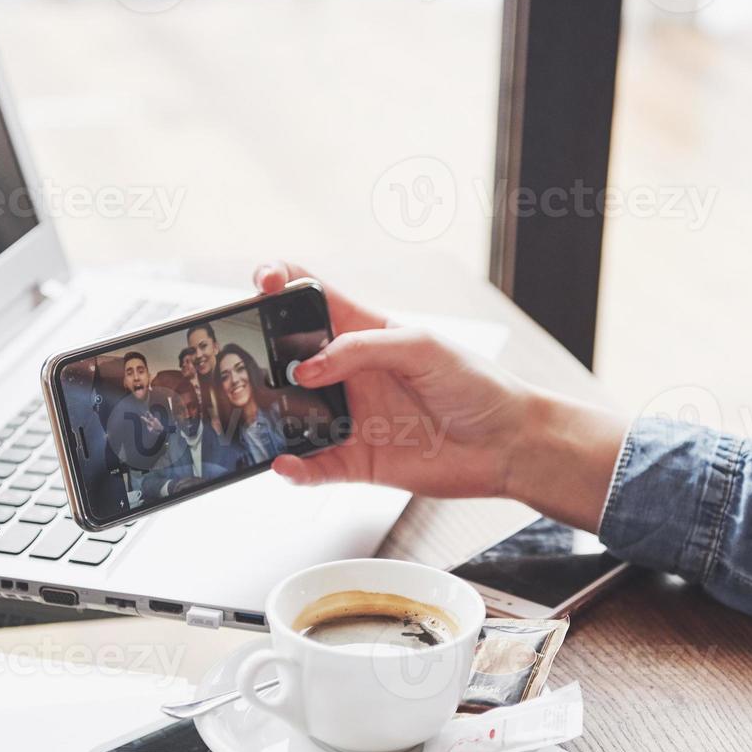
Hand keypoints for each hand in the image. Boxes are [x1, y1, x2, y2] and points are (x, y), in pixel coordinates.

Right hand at [251, 262, 628, 529]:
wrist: (509, 443)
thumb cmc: (477, 385)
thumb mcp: (422, 347)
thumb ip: (363, 348)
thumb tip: (310, 365)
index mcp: (364, 331)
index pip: (309, 296)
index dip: (279, 282)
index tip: (259, 283)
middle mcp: (350, 373)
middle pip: (286, 357)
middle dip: (258, 354)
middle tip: (242, 359)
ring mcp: (350, 417)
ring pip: (291, 416)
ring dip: (269, 417)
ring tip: (254, 417)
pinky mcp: (357, 461)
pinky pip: (314, 467)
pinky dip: (294, 469)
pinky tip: (285, 465)